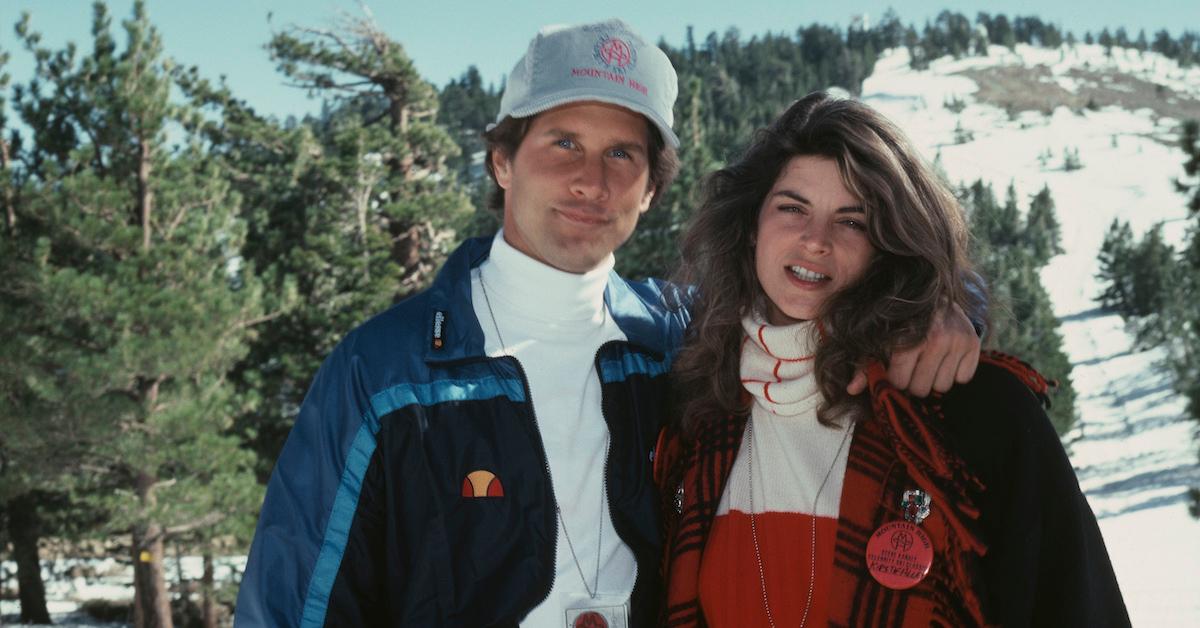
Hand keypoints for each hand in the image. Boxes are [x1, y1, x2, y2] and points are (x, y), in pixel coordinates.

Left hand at [846, 302, 980, 396]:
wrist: (931, 294)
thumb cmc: (900, 321)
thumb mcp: (878, 339)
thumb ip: (864, 365)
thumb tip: (851, 390)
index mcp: (907, 338)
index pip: (900, 383)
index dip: (896, 379)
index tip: (896, 368)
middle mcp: (935, 338)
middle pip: (922, 389)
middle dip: (914, 382)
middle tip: (913, 367)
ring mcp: (957, 340)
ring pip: (943, 386)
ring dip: (934, 378)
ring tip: (928, 361)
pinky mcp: (973, 342)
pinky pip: (963, 378)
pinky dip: (954, 372)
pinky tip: (945, 357)